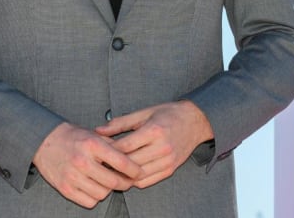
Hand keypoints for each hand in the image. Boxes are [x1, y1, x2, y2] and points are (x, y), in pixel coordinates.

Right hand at [33, 122, 141, 207]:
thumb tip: (131, 156)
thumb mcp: (94, 134)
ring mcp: (73, 176)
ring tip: (109, 182)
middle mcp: (83, 161)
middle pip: (113, 181)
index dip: (134, 170)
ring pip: (102, 193)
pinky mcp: (65, 189)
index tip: (139, 172)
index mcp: (92, 145)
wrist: (44, 141)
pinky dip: (95, 197)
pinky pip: (89, 202)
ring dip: (109, 190)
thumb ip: (112, 145)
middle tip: (128, 181)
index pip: (121, 162)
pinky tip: (95, 187)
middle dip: (125, 183)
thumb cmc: (72, 137)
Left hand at [95, 101, 213, 187]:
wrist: (195, 121)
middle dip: (114, 164)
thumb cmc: (169, 114)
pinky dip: (135, 180)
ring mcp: (168, 160)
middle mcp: (162, 147)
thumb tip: (99, 130)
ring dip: (124, 174)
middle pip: (131, 162)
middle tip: (101, 162)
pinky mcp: (171, 169)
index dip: (109, 150)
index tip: (99, 150)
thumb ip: (121, 123)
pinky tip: (128, 174)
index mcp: (154, 131)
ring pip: (138, 175)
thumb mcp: (145, 113)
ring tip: (113, 169)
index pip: (125, 146)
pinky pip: (148, 181)